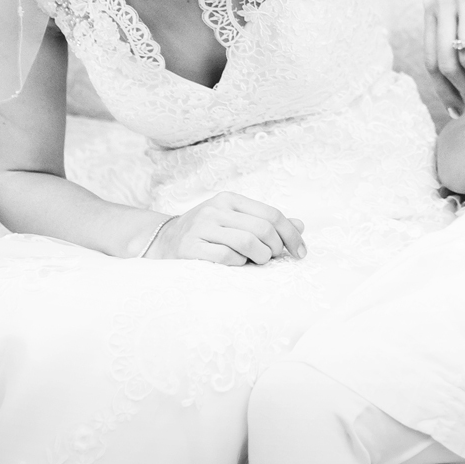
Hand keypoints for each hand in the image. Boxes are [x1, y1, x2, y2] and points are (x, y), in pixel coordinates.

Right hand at [150, 193, 306, 265]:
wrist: (163, 242)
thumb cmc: (207, 233)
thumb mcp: (235, 221)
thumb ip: (266, 222)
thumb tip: (300, 225)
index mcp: (230, 199)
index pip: (271, 214)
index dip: (291, 235)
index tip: (300, 253)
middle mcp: (215, 209)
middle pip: (263, 229)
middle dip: (276, 248)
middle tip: (274, 258)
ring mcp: (202, 227)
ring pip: (247, 242)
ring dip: (261, 257)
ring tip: (259, 262)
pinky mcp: (191, 247)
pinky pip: (227, 257)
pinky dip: (239, 264)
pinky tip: (237, 264)